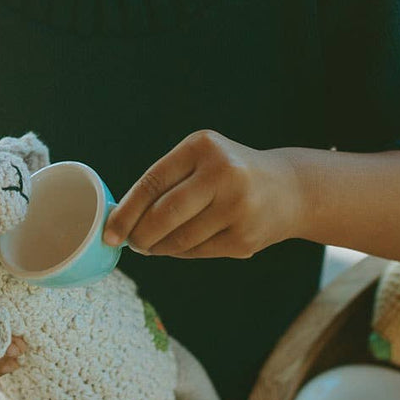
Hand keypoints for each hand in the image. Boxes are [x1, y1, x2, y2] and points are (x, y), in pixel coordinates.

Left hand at [102, 130, 290, 258]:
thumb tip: (121, 218)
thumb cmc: (230, 173)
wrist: (289, 189)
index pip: (153, 182)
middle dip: (139, 235)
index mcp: (203, 147)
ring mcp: (237, 207)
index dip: (126, 211)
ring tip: (152, 244)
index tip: (109, 231)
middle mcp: (222, 173)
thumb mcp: (202, 159)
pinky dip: (181, 252)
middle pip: (164, 214)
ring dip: (158, 247)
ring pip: (180, 239)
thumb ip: (166, 181)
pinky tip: (179, 246)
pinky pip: (198, 252)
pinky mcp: (245, 237)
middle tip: (130, 242)